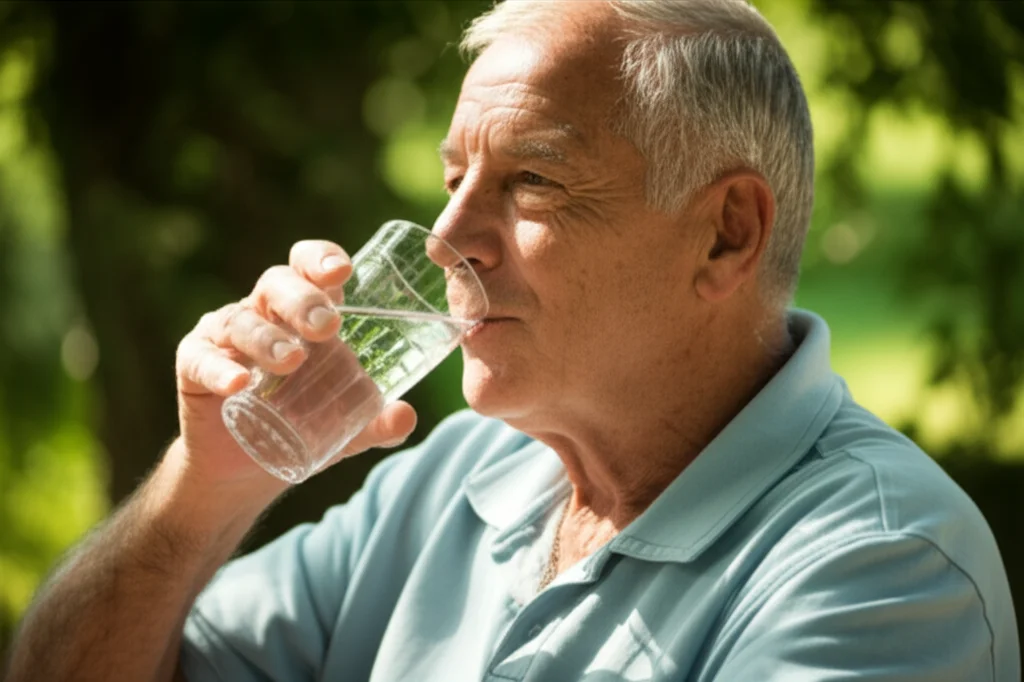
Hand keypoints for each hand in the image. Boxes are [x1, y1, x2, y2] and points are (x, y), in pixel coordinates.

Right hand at [173, 239, 417, 488]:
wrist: (248, 470)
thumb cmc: (302, 426)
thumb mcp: (347, 428)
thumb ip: (376, 422)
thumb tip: (407, 416)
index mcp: (304, 313)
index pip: (310, 268)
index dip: (322, 260)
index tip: (343, 271)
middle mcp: (263, 313)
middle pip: (277, 285)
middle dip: (303, 300)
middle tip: (327, 326)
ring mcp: (226, 335)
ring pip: (241, 320)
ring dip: (267, 338)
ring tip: (291, 361)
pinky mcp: (193, 364)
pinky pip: (201, 358)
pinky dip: (218, 368)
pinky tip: (236, 384)